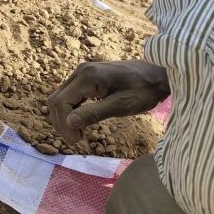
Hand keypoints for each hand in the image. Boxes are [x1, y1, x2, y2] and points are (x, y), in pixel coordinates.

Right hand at [48, 60, 169, 144]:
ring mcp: (81, 73)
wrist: (158, 73)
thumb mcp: (122, 105)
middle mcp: (80, 71)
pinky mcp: (85, 77)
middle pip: (56, 100)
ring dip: (64, 118)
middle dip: (61, 123)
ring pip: (60, 98)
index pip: (62, 103)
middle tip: (76, 141)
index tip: (77, 142)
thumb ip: (94, 113)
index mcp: (88, 76)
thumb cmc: (145, 90)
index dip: (64, 124)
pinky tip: (81, 122)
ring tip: (78, 135)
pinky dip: (70, 111)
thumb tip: (69, 123)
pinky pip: (69, 95)